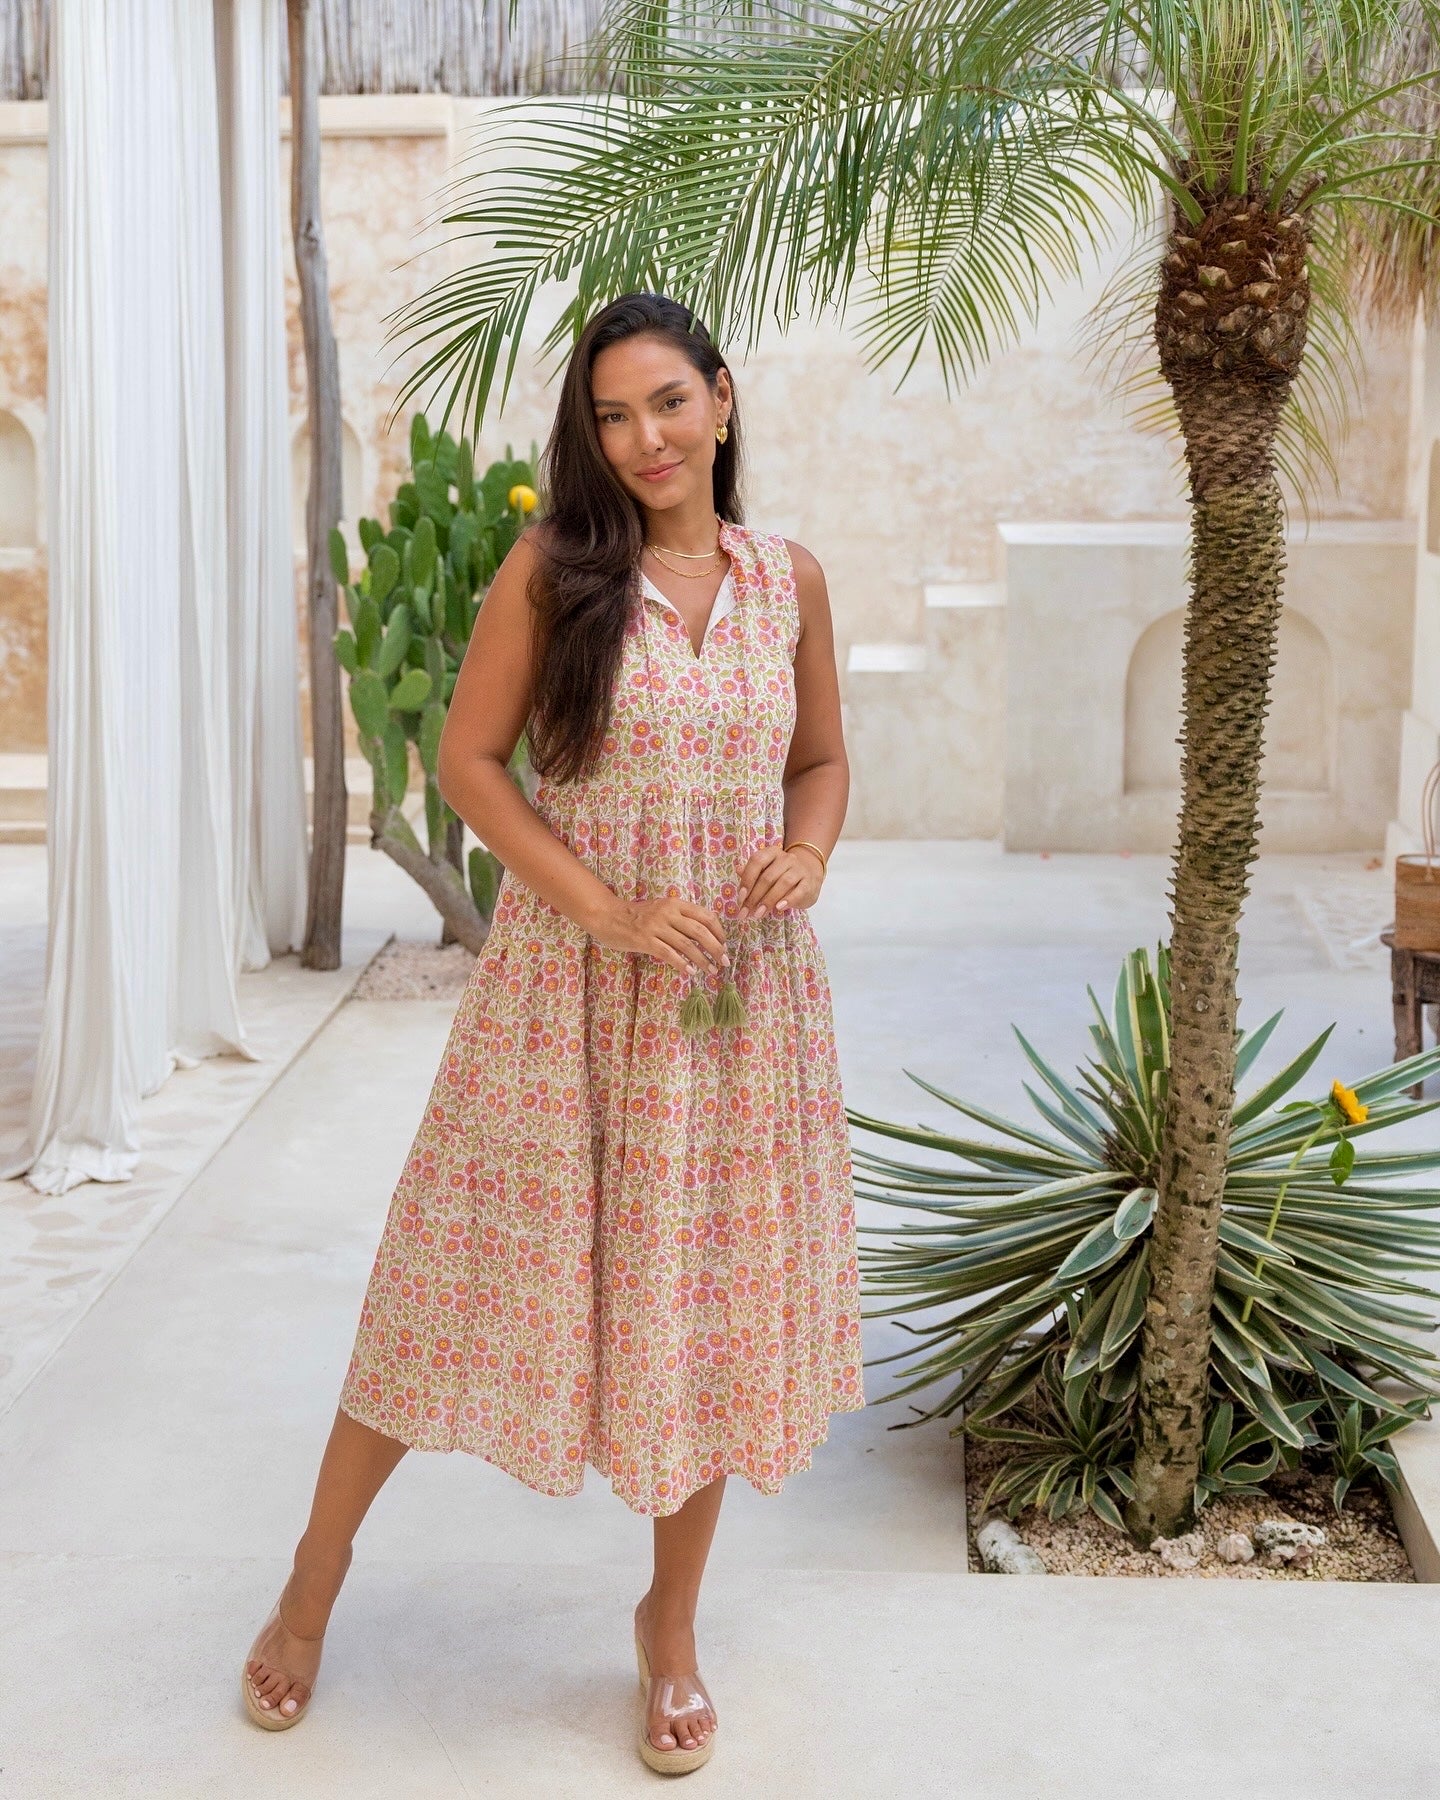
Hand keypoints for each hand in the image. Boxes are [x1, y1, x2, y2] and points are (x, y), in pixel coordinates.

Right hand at [589, 893, 727, 977]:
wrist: (608, 916)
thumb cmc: (636, 915)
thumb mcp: (661, 909)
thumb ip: (680, 918)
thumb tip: (703, 935)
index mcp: (675, 903)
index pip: (706, 916)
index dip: (719, 931)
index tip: (724, 944)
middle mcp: (667, 913)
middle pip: (700, 932)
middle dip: (716, 948)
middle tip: (724, 961)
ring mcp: (655, 927)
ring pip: (687, 945)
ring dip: (703, 960)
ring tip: (712, 970)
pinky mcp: (645, 940)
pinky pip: (669, 954)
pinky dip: (682, 964)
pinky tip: (691, 972)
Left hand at [736, 842, 823, 919]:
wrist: (810, 876)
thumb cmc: (782, 875)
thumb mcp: (766, 872)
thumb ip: (752, 872)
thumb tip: (738, 870)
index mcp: (772, 853)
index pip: (757, 862)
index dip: (747, 880)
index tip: (740, 897)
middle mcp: (786, 858)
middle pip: (768, 877)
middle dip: (754, 897)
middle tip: (746, 912)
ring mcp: (799, 869)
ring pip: (782, 883)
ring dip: (768, 900)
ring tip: (759, 914)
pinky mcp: (809, 882)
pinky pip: (799, 891)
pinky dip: (788, 900)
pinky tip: (779, 908)